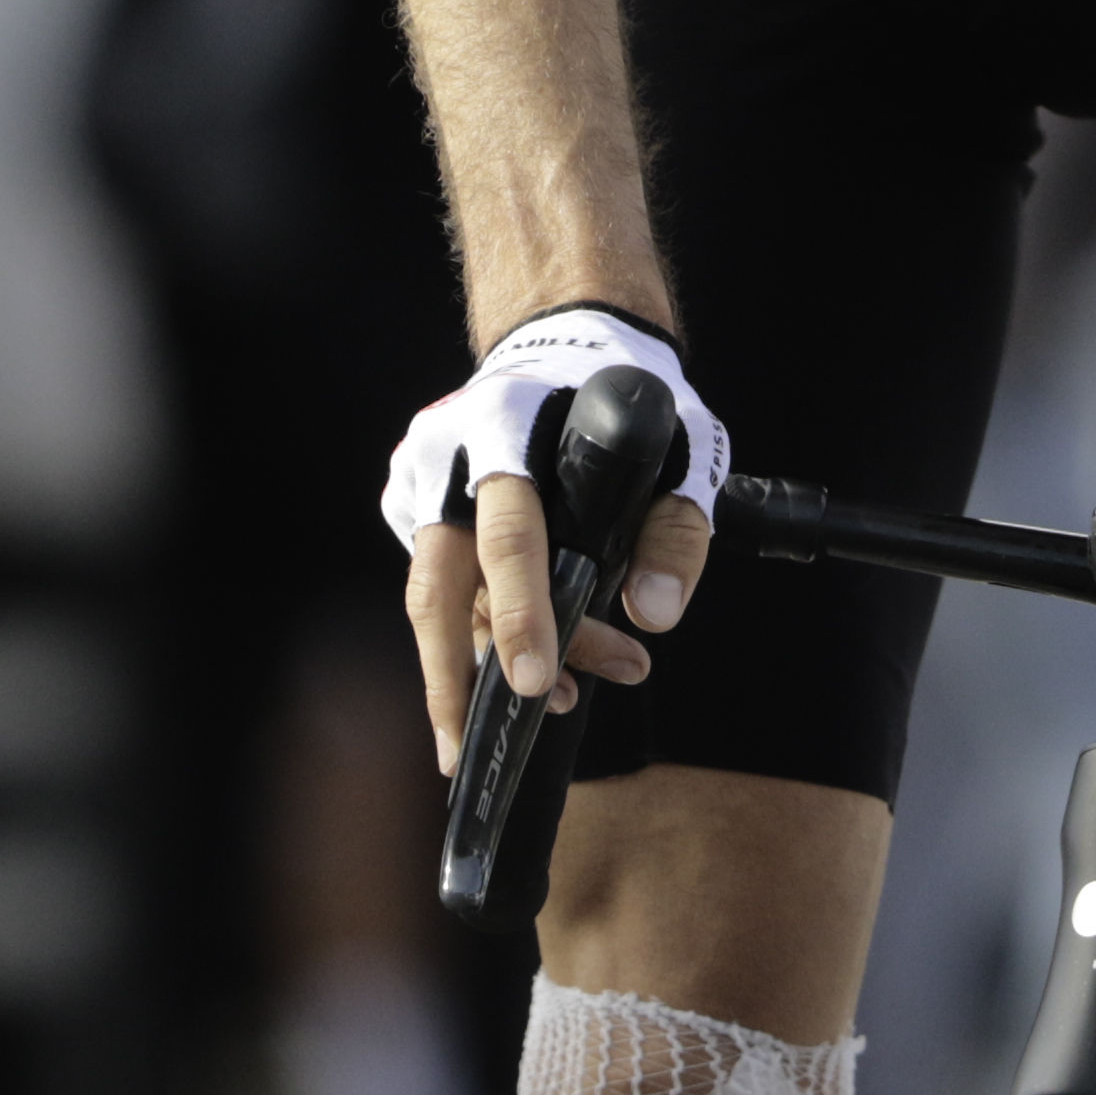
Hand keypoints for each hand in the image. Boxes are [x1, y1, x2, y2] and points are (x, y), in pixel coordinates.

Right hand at [377, 307, 727, 770]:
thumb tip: (656, 616)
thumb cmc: (627, 398)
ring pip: (441, 597)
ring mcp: (419, 479)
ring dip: (484, 662)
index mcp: (508, 427)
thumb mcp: (684, 445)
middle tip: (479, 751)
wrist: (568, 343)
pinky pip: (445, 584)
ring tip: (549, 706)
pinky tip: (534, 661)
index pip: (508, 533)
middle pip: (438, 588)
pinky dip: (485, 628)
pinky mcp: (411, 502)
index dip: (523, 613)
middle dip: (458, 679)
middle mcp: (446, 454)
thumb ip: (678, 530)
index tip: (535, 682)